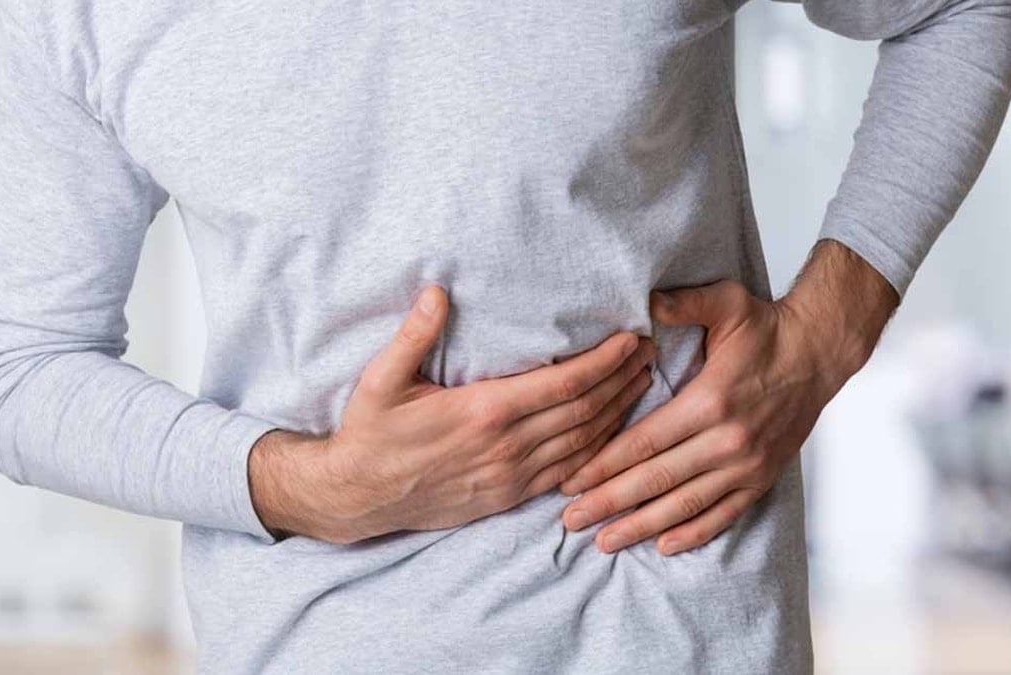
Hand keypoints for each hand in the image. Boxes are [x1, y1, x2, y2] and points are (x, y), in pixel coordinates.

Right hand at [249, 285, 654, 543]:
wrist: (358, 496)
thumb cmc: (370, 434)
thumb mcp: (381, 379)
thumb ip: (414, 335)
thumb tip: (438, 292)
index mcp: (485, 411)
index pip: (564, 383)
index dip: (604, 360)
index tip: (631, 337)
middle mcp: (507, 446)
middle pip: (585, 410)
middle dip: (623, 379)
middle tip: (651, 351)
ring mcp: (511, 475)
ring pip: (583, 443)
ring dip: (619, 412)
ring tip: (643, 383)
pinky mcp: (507, 495)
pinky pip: (565, 472)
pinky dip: (596, 451)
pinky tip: (613, 433)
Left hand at [558, 242, 896, 555]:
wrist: (819, 353)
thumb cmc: (766, 328)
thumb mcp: (724, 303)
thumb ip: (681, 304)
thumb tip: (641, 301)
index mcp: (709, 401)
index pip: (643, 442)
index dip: (603, 465)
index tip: (570, 481)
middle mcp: (727, 440)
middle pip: (656, 480)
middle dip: (609, 503)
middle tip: (571, 519)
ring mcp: (746, 464)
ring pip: (684, 505)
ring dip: (641, 526)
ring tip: (605, 541)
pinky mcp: (762, 478)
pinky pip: (723, 514)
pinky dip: (692, 532)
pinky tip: (662, 545)